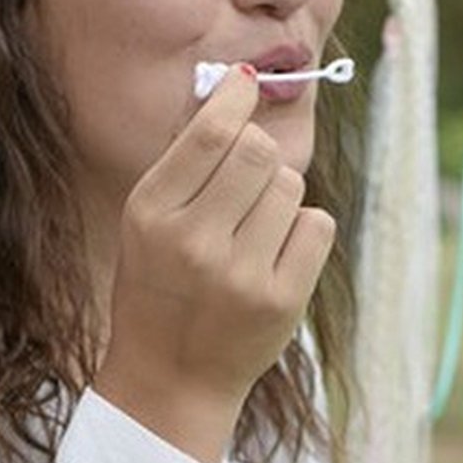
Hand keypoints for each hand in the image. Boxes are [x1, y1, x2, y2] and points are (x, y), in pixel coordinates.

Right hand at [95, 65, 335, 462]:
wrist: (169, 378)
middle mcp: (193, 242)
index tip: (247, 84)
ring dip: (279, 196)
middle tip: (246, 177)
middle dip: (259, 152)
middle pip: (258, 150)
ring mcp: (239, 275)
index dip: (237, 97)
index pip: (210, 132)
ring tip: (252, 231)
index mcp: (151, 213)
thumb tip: (234, 90)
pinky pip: (316, 224)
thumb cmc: (159, 288)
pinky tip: (275, 253)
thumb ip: (184, 164)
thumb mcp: (145, 225)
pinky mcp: (280, 300)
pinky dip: (302, 229)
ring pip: (290, 186)